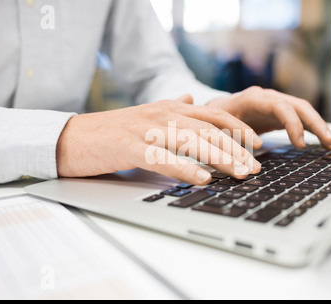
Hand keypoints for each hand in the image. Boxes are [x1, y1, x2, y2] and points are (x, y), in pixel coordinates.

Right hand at [56, 96, 261, 184]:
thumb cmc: (114, 131)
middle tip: (255, 166)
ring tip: (239, 173)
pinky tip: (204, 179)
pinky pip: (164, 159)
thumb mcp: (147, 113)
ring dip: (220, 159)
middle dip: (236, 148)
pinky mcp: (130, 149)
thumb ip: (173, 107)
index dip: (238, 127)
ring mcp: (146, 130)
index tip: (257, 143)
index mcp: (169, 107)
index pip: (213, 113)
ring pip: (192, 142)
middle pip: (209, 130)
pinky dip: (186, 169)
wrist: (74, 137)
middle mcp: (162, 114)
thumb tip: (192, 98)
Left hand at [208, 86, 330, 149]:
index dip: (293, 124)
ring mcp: (275, 103)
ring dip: (319, 126)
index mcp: (253, 99)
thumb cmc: (215, 119)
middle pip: (298, 106)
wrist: (213, 110)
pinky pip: (300, 118)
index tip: (299, 144)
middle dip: (316, 123)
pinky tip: (324, 141)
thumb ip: (234, 134)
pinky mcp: (279, 112)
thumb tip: (251, 149)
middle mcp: (268, 97)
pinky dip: (312, 128)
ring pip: (303, 111)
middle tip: (329, 142)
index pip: (280, 106)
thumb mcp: (219, 126)